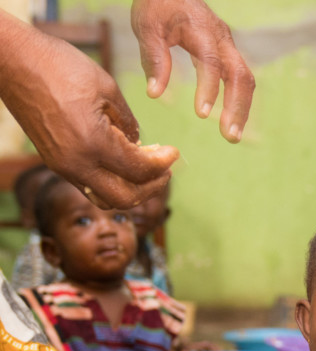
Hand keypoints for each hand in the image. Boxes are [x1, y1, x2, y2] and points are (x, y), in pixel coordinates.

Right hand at [0, 19, 177, 208]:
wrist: (13, 61)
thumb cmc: (60, 66)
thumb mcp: (107, 89)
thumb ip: (128, 123)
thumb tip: (140, 144)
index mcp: (93, 143)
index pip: (140, 171)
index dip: (163, 165)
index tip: (175, 153)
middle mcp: (76, 163)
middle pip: (125, 198)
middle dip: (151, 187)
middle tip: (166, 170)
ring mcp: (62, 166)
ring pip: (105, 197)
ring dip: (131, 190)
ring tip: (148, 170)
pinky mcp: (55, 161)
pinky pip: (89, 185)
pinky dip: (111, 182)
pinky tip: (123, 163)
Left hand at [131, 0, 254, 142]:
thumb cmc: (157, 6)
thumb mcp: (147, 28)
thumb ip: (153, 59)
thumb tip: (155, 94)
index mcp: (201, 30)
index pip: (211, 62)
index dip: (209, 88)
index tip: (202, 114)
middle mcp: (222, 39)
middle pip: (241, 75)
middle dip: (238, 107)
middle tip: (230, 136)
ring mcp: (228, 46)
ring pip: (246, 79)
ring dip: (242, 109)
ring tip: (232, 135)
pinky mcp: (228, 53)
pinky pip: (241, 78)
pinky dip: (240, 100)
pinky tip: (232, 119)